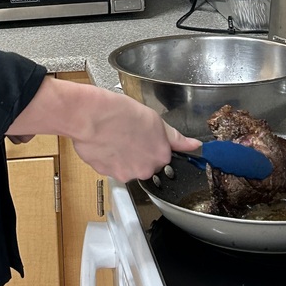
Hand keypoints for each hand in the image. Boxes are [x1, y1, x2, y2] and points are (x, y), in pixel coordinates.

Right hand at [6, 76, 199, 182]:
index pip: (161, 156)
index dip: (151, 144)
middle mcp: (145, 169)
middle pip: (144, 165)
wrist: (91, 116)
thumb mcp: (155, 119)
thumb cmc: (120, 112)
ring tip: (113, 136)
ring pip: (125, 167)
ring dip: (121, 156)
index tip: (143, 135)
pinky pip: (108, 167)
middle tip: (127, 134)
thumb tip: (194, 145)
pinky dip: (106, 157)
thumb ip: (175, 137)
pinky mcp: (104, 173)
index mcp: (160, 156)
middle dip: (137, 153)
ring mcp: (124, 173)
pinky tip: (103, 141)